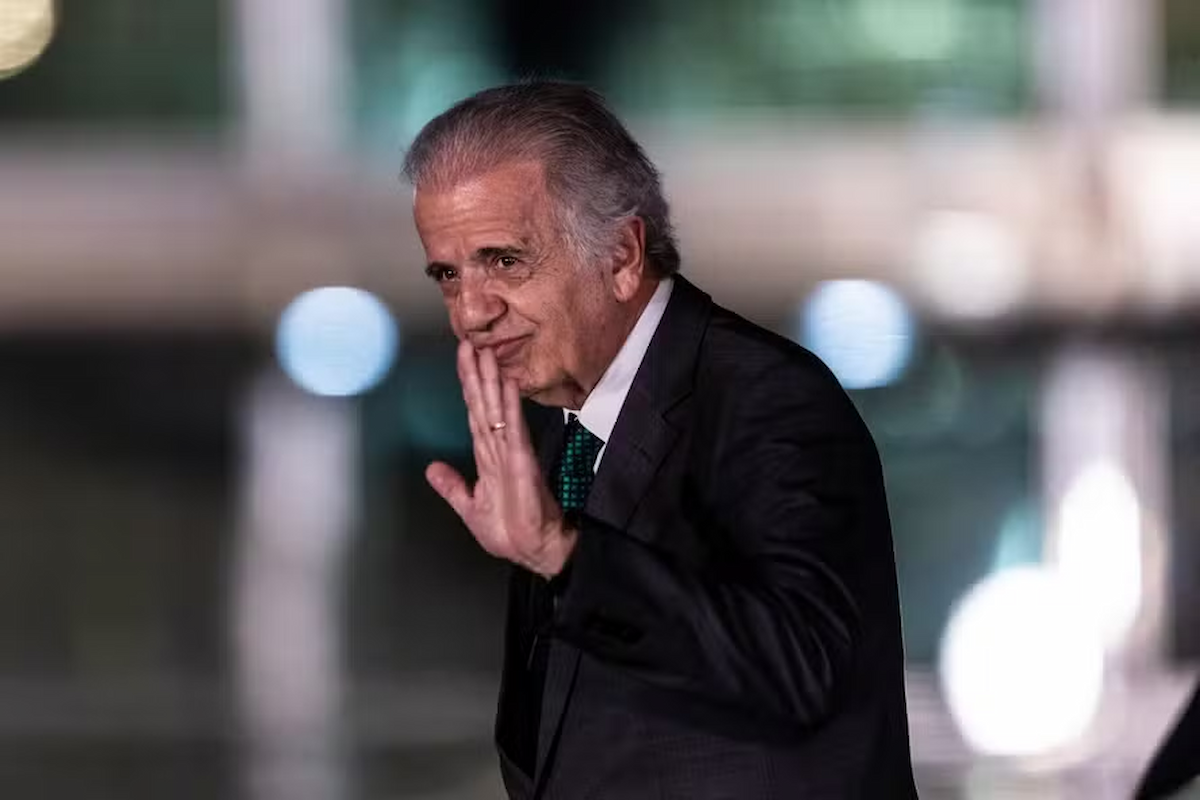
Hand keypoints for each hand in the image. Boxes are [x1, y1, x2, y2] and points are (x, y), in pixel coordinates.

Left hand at [425, 340, 575, 577]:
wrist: (533, 549)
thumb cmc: (509, 531)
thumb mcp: (470, 507)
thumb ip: (452, 486)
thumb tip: (432, 469)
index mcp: (488, 457)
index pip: (475, 413)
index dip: (468, 386)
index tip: (463, 360)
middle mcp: (499, 448)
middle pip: (484, 404)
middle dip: (476, 373)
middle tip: (470, 341)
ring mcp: (511, 452)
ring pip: (497, 409)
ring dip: (491, 380)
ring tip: (486, 352)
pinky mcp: (521, 462)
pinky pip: (512, 428)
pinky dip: (509, 405)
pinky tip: (507, 384)